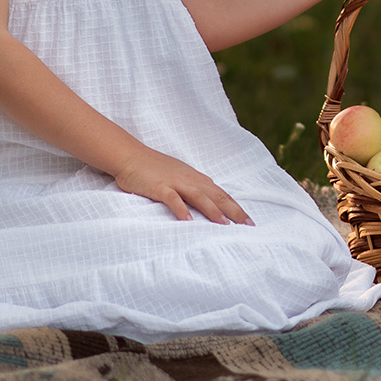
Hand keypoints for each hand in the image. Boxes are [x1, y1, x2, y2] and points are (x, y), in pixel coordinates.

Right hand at [113, 143, 254, 225]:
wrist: (131, 156)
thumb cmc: (154, 168)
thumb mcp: (179, 176)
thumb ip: (194, 187)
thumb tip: (209, 200)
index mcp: (196, 178)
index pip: (221, 194)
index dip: (236, 207)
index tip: (249, 221)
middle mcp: (190, 179)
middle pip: (216, 195)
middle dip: (233, 211)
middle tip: (248, 225)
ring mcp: (175, 182)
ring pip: (199, 196)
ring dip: (213, 210)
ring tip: (225, 225)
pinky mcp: (159, 187)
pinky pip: (172, 199)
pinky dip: (181, 209)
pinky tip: (187, 221)